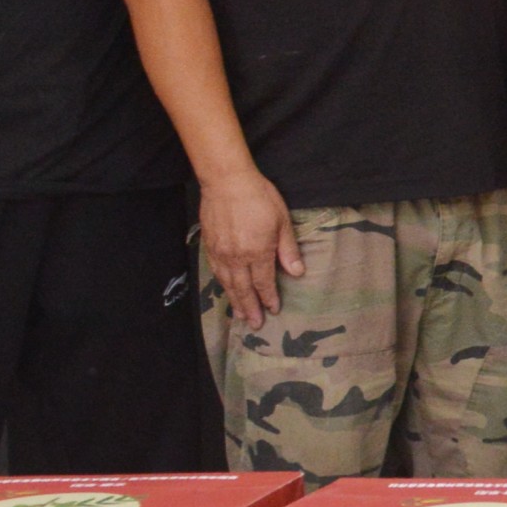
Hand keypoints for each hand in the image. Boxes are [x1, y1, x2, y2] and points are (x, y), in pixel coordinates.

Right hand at [196, 166, 299, 329]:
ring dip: (234, 301)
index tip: (273, 310)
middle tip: (255, 325)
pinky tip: (225, 290)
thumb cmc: (259, 197)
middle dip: (250, 308)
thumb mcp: (282, 221)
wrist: (226, 181)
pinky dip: (221, 285)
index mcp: (257, 252)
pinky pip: (215, 272)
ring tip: (240, 315)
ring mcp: (221, 252)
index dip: (269, 298)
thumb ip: (287, 249)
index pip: (264, 283)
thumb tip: (297, 273)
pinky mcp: (209, 245)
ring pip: (227, 283)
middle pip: (243, 289)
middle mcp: (237, 257)